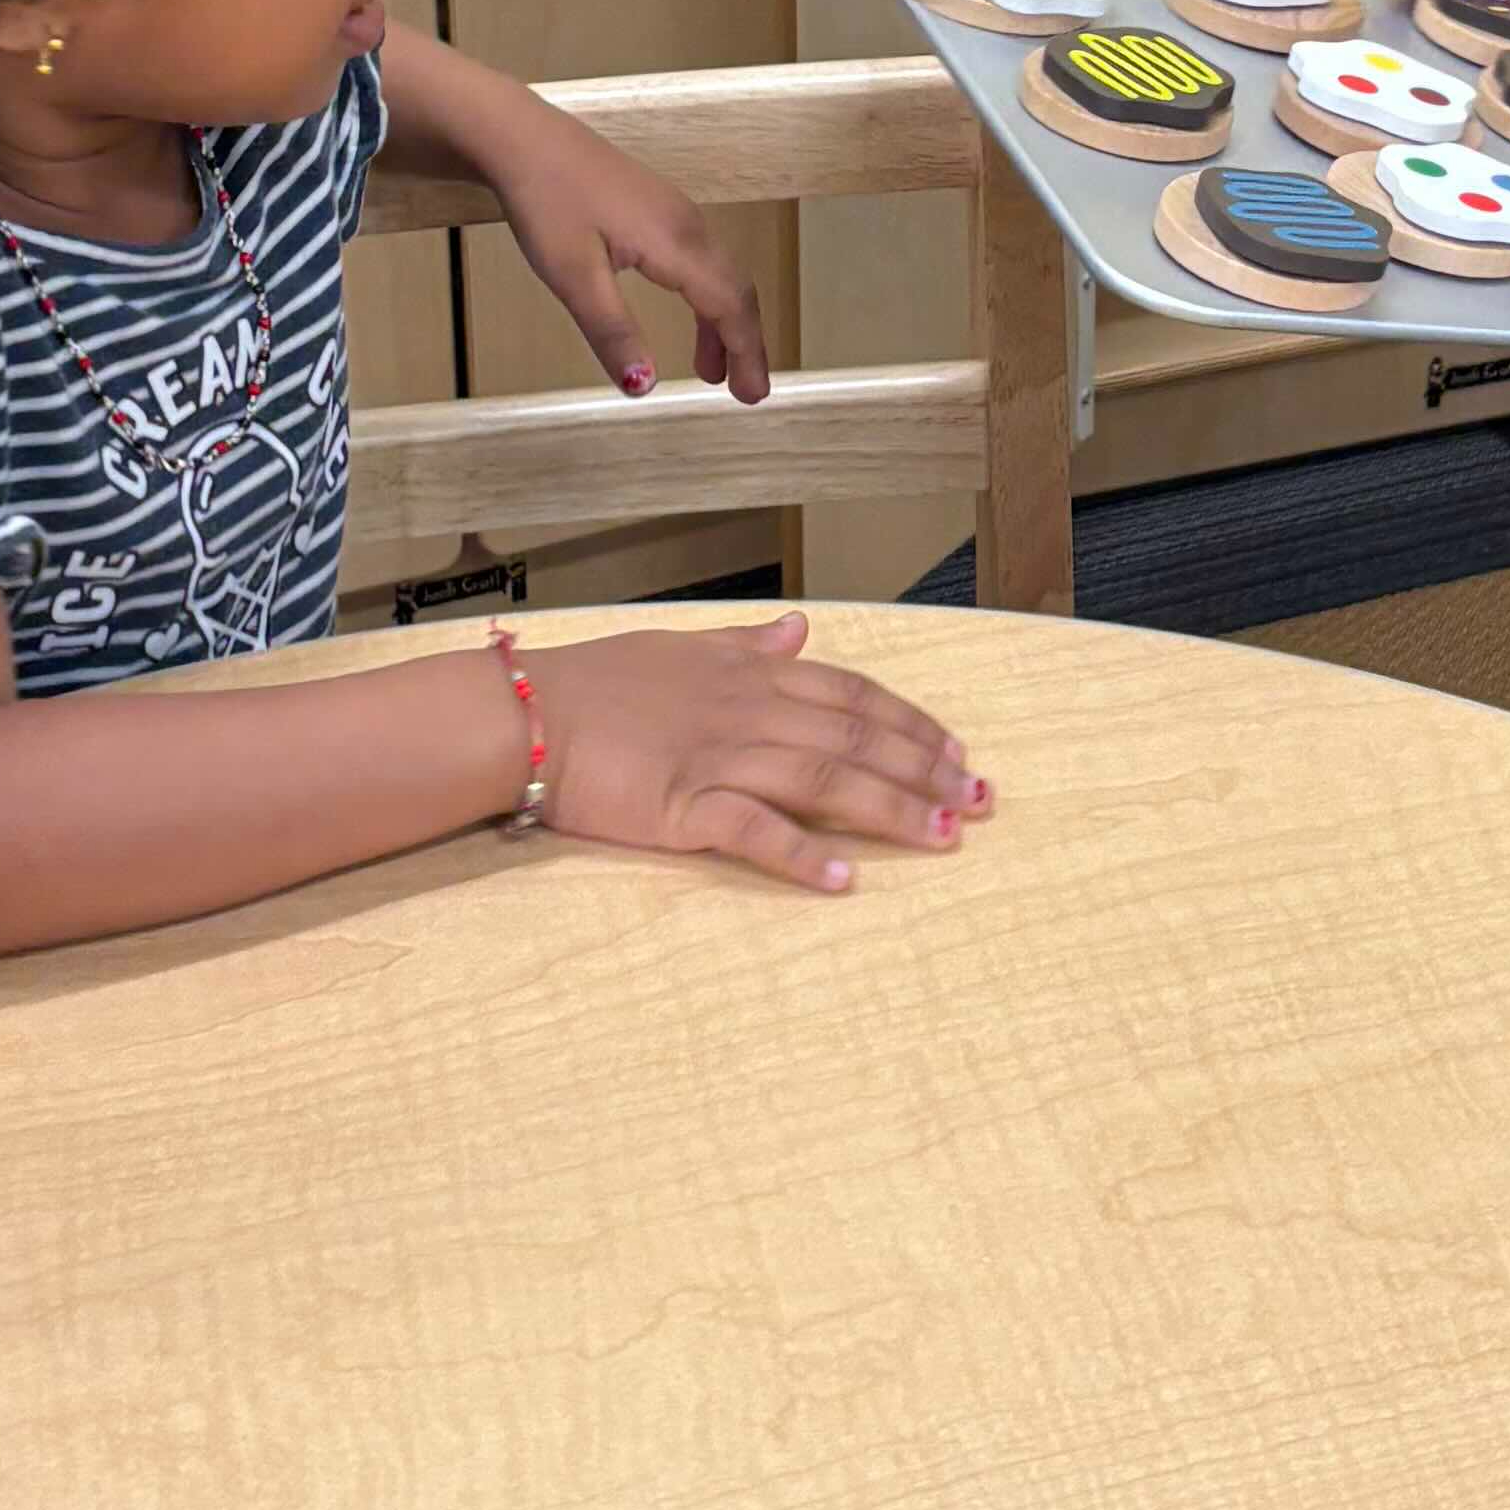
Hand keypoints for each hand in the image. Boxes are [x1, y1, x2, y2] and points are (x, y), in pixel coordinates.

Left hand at [493, 112, 772, 401]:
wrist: (522, 136)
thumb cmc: (546, 202)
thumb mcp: (573, 277)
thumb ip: (612, 332)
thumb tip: (644, 389)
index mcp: (675, 243)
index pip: (729, 305)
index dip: (746, 353)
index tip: (755, 396)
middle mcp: (688, 224)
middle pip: (736, 289)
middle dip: (746, 343)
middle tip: (746, 392)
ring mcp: (676, 210)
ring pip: (720, 273)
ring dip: (724, 322)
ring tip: (710, 370)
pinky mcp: (657, 206)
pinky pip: (701, 259)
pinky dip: (705, 297)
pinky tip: (686, 315)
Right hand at [539, 611, 986, 891]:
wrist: (528, 715)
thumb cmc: (600, 682)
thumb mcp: (683, 647)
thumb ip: (747, 645)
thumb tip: (800, 629)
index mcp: (752, 674)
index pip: (855, 695)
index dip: (913, 723)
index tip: (958, 752)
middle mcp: (750, 711)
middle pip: (858, 738)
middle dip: (927, 770)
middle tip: (981, 801)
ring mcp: (719, 758)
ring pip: (825, 780)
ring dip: (891, 809)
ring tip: (944, 837)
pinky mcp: (683, 806)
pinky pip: (754, 830)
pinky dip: (801, 854)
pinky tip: (844, 880)